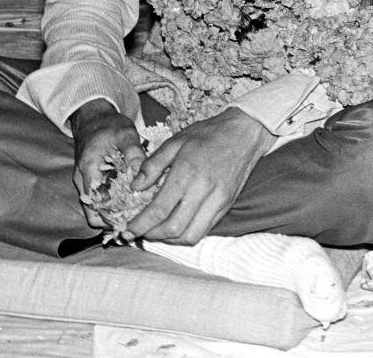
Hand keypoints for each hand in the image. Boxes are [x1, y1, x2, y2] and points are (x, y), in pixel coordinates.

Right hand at [70, 99, 145, 227]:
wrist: (94, 119)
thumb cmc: (109, 125)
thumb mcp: (126, 133)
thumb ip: (134, 153)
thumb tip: (141, 175)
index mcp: (89, 169)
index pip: (95, 204)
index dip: (111, 216)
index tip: (131, 220)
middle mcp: (83, 180)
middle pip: (93, 212)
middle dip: (113, 220)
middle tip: (136, 222)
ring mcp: (85, 183)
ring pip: (95, 209)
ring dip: (112, 214)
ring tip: (135, 216)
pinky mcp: (91, 183)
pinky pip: (98, 201)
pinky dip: (111, 205)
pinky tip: (130, 204)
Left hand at [124, 107, 275, 244]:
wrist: (245, 132)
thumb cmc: (209, 134)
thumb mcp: (175, 141)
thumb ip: (152, 165)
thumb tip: (135, 186)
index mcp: (186, 173)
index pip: (159, 210)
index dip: (139, 225)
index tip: (127, 230)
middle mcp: (203, 190)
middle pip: (173, 228)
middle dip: (151, 235)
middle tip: (139, 232)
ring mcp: (218, 200)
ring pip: (190, 235)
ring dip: (170, 239)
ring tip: (158, 231)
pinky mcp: (227, 205)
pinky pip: (205, 230)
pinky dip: (187, 234)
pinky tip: (177, 226)